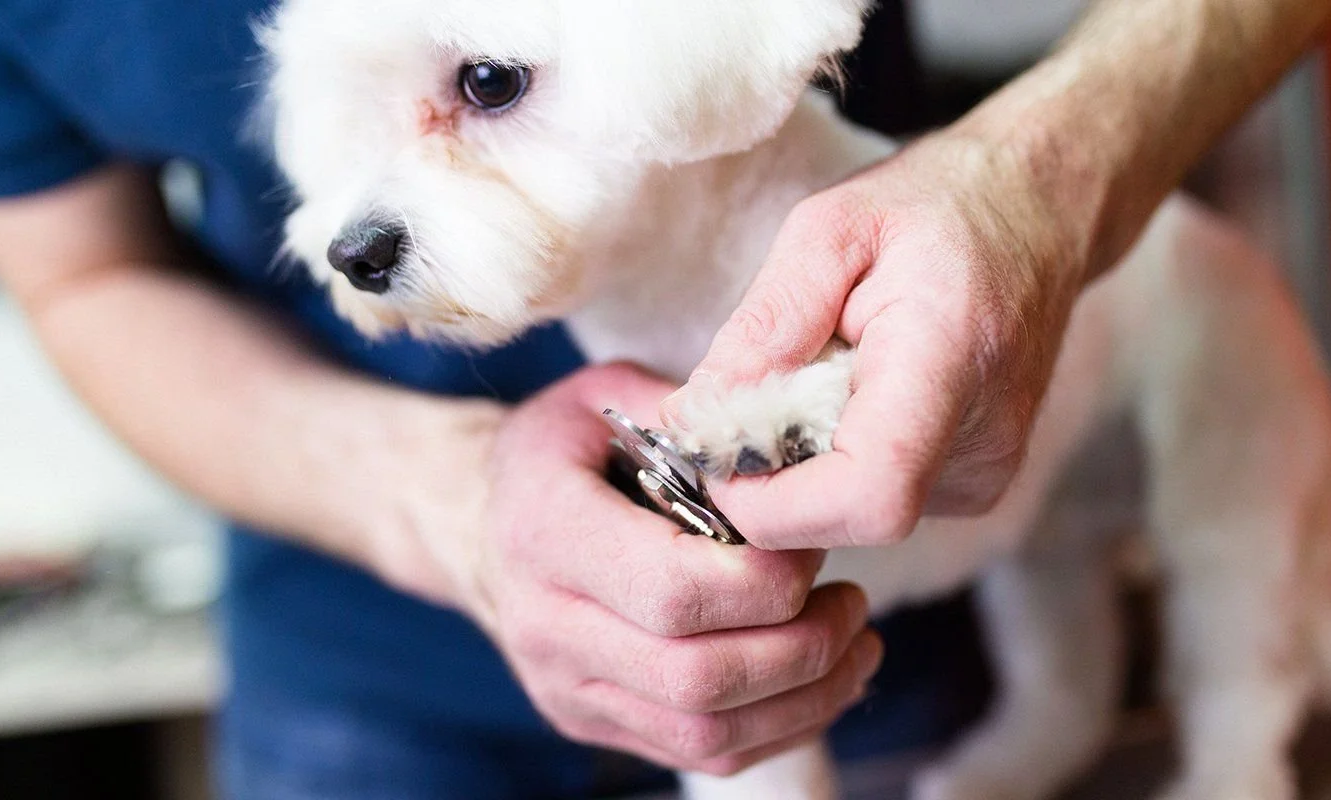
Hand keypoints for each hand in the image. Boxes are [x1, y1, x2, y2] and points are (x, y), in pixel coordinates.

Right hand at [421, 363, 882, 774]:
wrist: (475, 521)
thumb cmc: (557, 451)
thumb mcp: (603, 396)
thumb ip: (688, 412)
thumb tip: (782, 438)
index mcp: (546, 532)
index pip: (673, 588)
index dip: (766, 579)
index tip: (813, 548)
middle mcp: (546, 624)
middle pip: (697, 675)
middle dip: (802, 647)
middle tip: (853, 602)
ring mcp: (565, 686)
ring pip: (703, 732)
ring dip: (804, 700)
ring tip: (855, 645)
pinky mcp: (589, 720)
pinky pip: (697, 753)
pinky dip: (776, 728)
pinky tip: (821, 683)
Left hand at [666, 126, 1092, 548]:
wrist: (1040, 208)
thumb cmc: (938, 205)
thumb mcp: (829, 229)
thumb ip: (765, 326)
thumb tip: (692, 418)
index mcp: (948, 365)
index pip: (867, 495)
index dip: (774, 504)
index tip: (718, 454)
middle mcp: (980, 441)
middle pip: (845, 516)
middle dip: (767, 477)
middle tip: (746, 393)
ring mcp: (984, 473)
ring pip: (851, 513)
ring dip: (798, 462)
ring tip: (813, 372)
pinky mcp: (975, 486)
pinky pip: (874, 498)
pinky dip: (831, 457)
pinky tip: (844, 392)